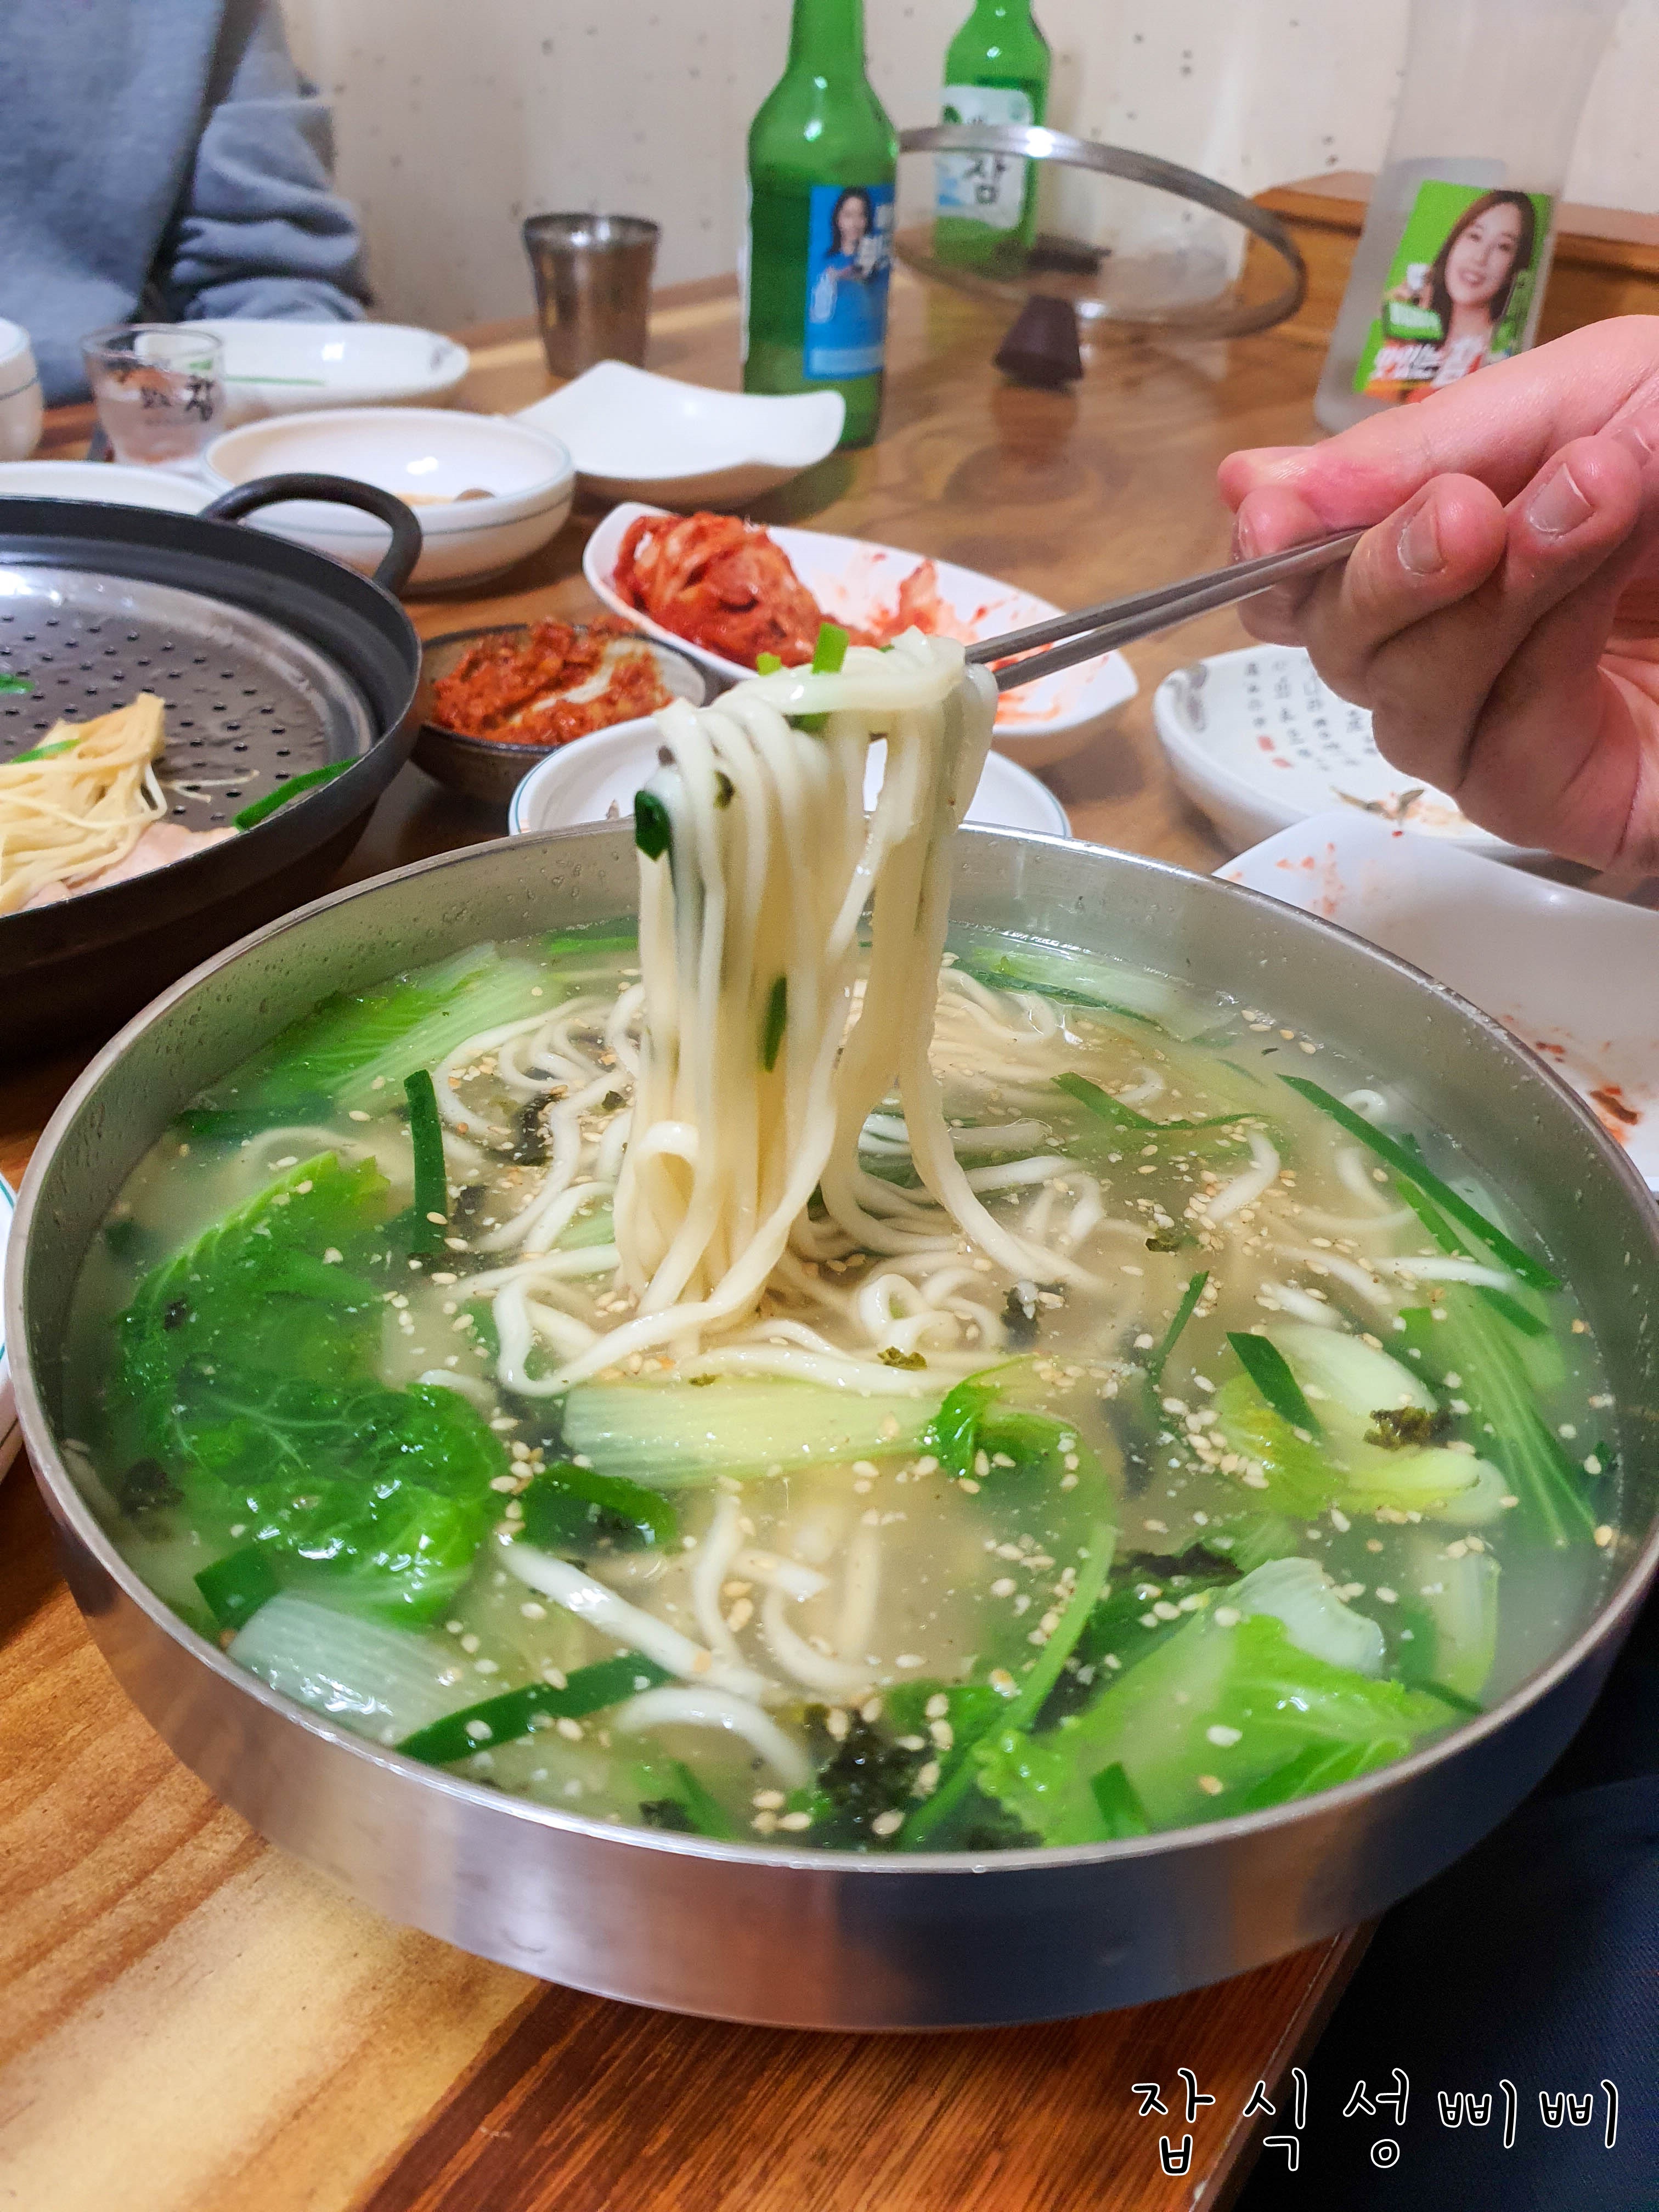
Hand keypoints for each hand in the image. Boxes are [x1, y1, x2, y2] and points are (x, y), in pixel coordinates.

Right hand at [1217, 316, 1658, 867]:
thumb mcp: (1604, 391)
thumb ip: (1435, 438)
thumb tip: (1248, 492)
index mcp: (1466, 533)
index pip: (1322, 557)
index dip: (1283, 541)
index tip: (1268, 514)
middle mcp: (1473, 636)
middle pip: (1336, 644)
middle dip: (1378, 574)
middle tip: (1458, 514)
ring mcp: (1515, 726)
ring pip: (1400, 703)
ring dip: (1475, 601)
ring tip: (1586, 503)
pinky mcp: (1568, 804)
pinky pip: (1486, 759)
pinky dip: (1528, 659)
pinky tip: (1593, 572)